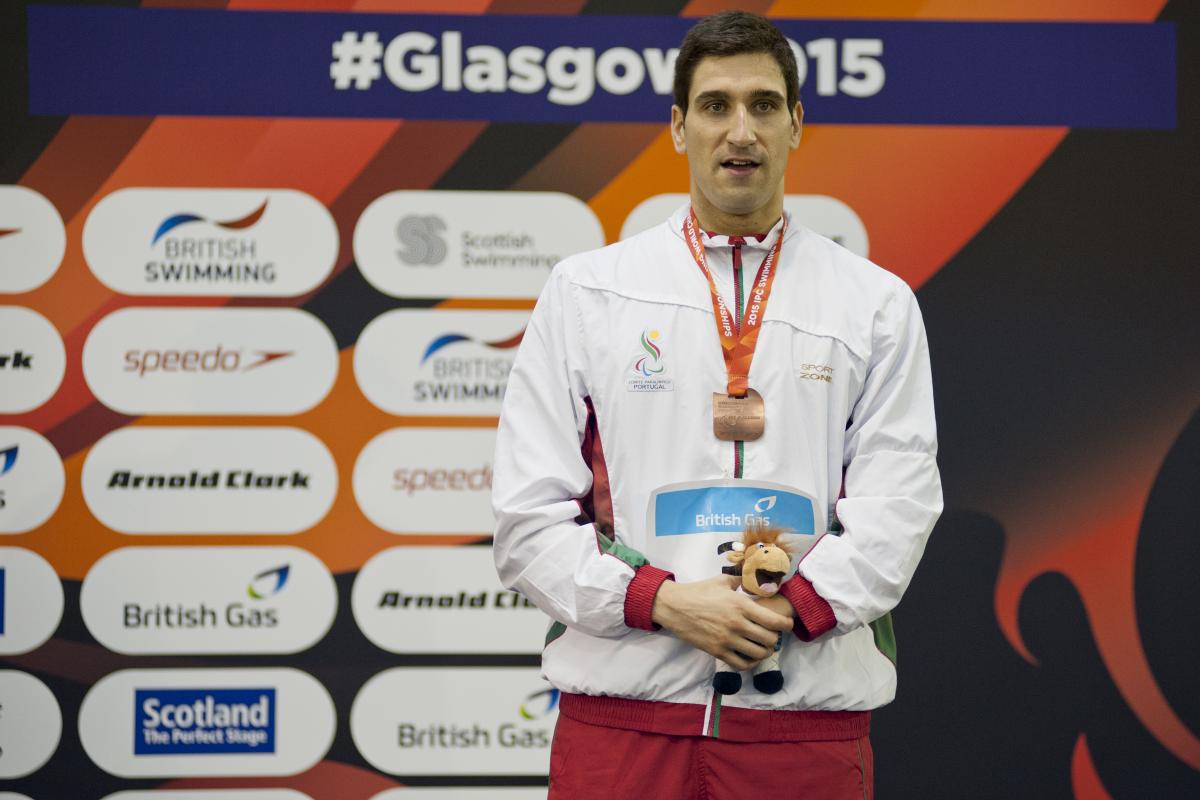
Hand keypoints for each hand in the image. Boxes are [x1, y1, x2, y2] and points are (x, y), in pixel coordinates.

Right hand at [651, 576, 792, 669]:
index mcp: (741, 605)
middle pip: (769, 640)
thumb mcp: (722, 581)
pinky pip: (741, 664)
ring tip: (762, 646)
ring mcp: (727, 640)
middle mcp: (737, 624)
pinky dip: (750, 662)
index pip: (774, 621)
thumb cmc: (699, 591)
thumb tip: (753, 579)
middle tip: (772, 635)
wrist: (674, 606)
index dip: (786, 625)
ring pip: (758, 654)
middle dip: (775, 639)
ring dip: (764, 651)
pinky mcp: (717, 651)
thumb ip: (741, 580)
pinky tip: (749, 656)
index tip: (787, 625)